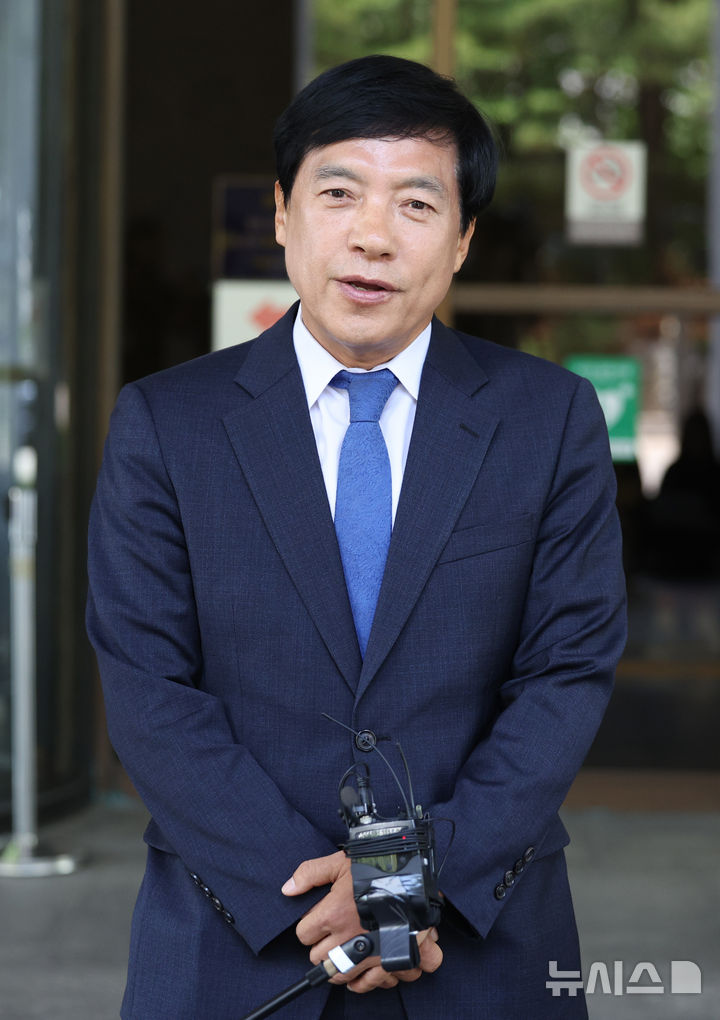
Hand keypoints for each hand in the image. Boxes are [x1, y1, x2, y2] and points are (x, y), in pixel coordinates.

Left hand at [282, 851, 442, 992]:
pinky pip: (371, 983)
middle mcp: (348, 937)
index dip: (308, 926)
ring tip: (342, 953)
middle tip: (330, 935)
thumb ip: (311, 873)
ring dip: (339, 966)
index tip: (317, 919)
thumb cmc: (375, 865)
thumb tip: (288, 889)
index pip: (304, 934)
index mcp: (333, 914)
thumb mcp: (340, 862)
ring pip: (341, 975)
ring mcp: (369, 951)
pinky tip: (361, 971)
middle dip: (321, 948)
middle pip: (319, 959)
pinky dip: (364, 981)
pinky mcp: (390, 959)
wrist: (413, 873)